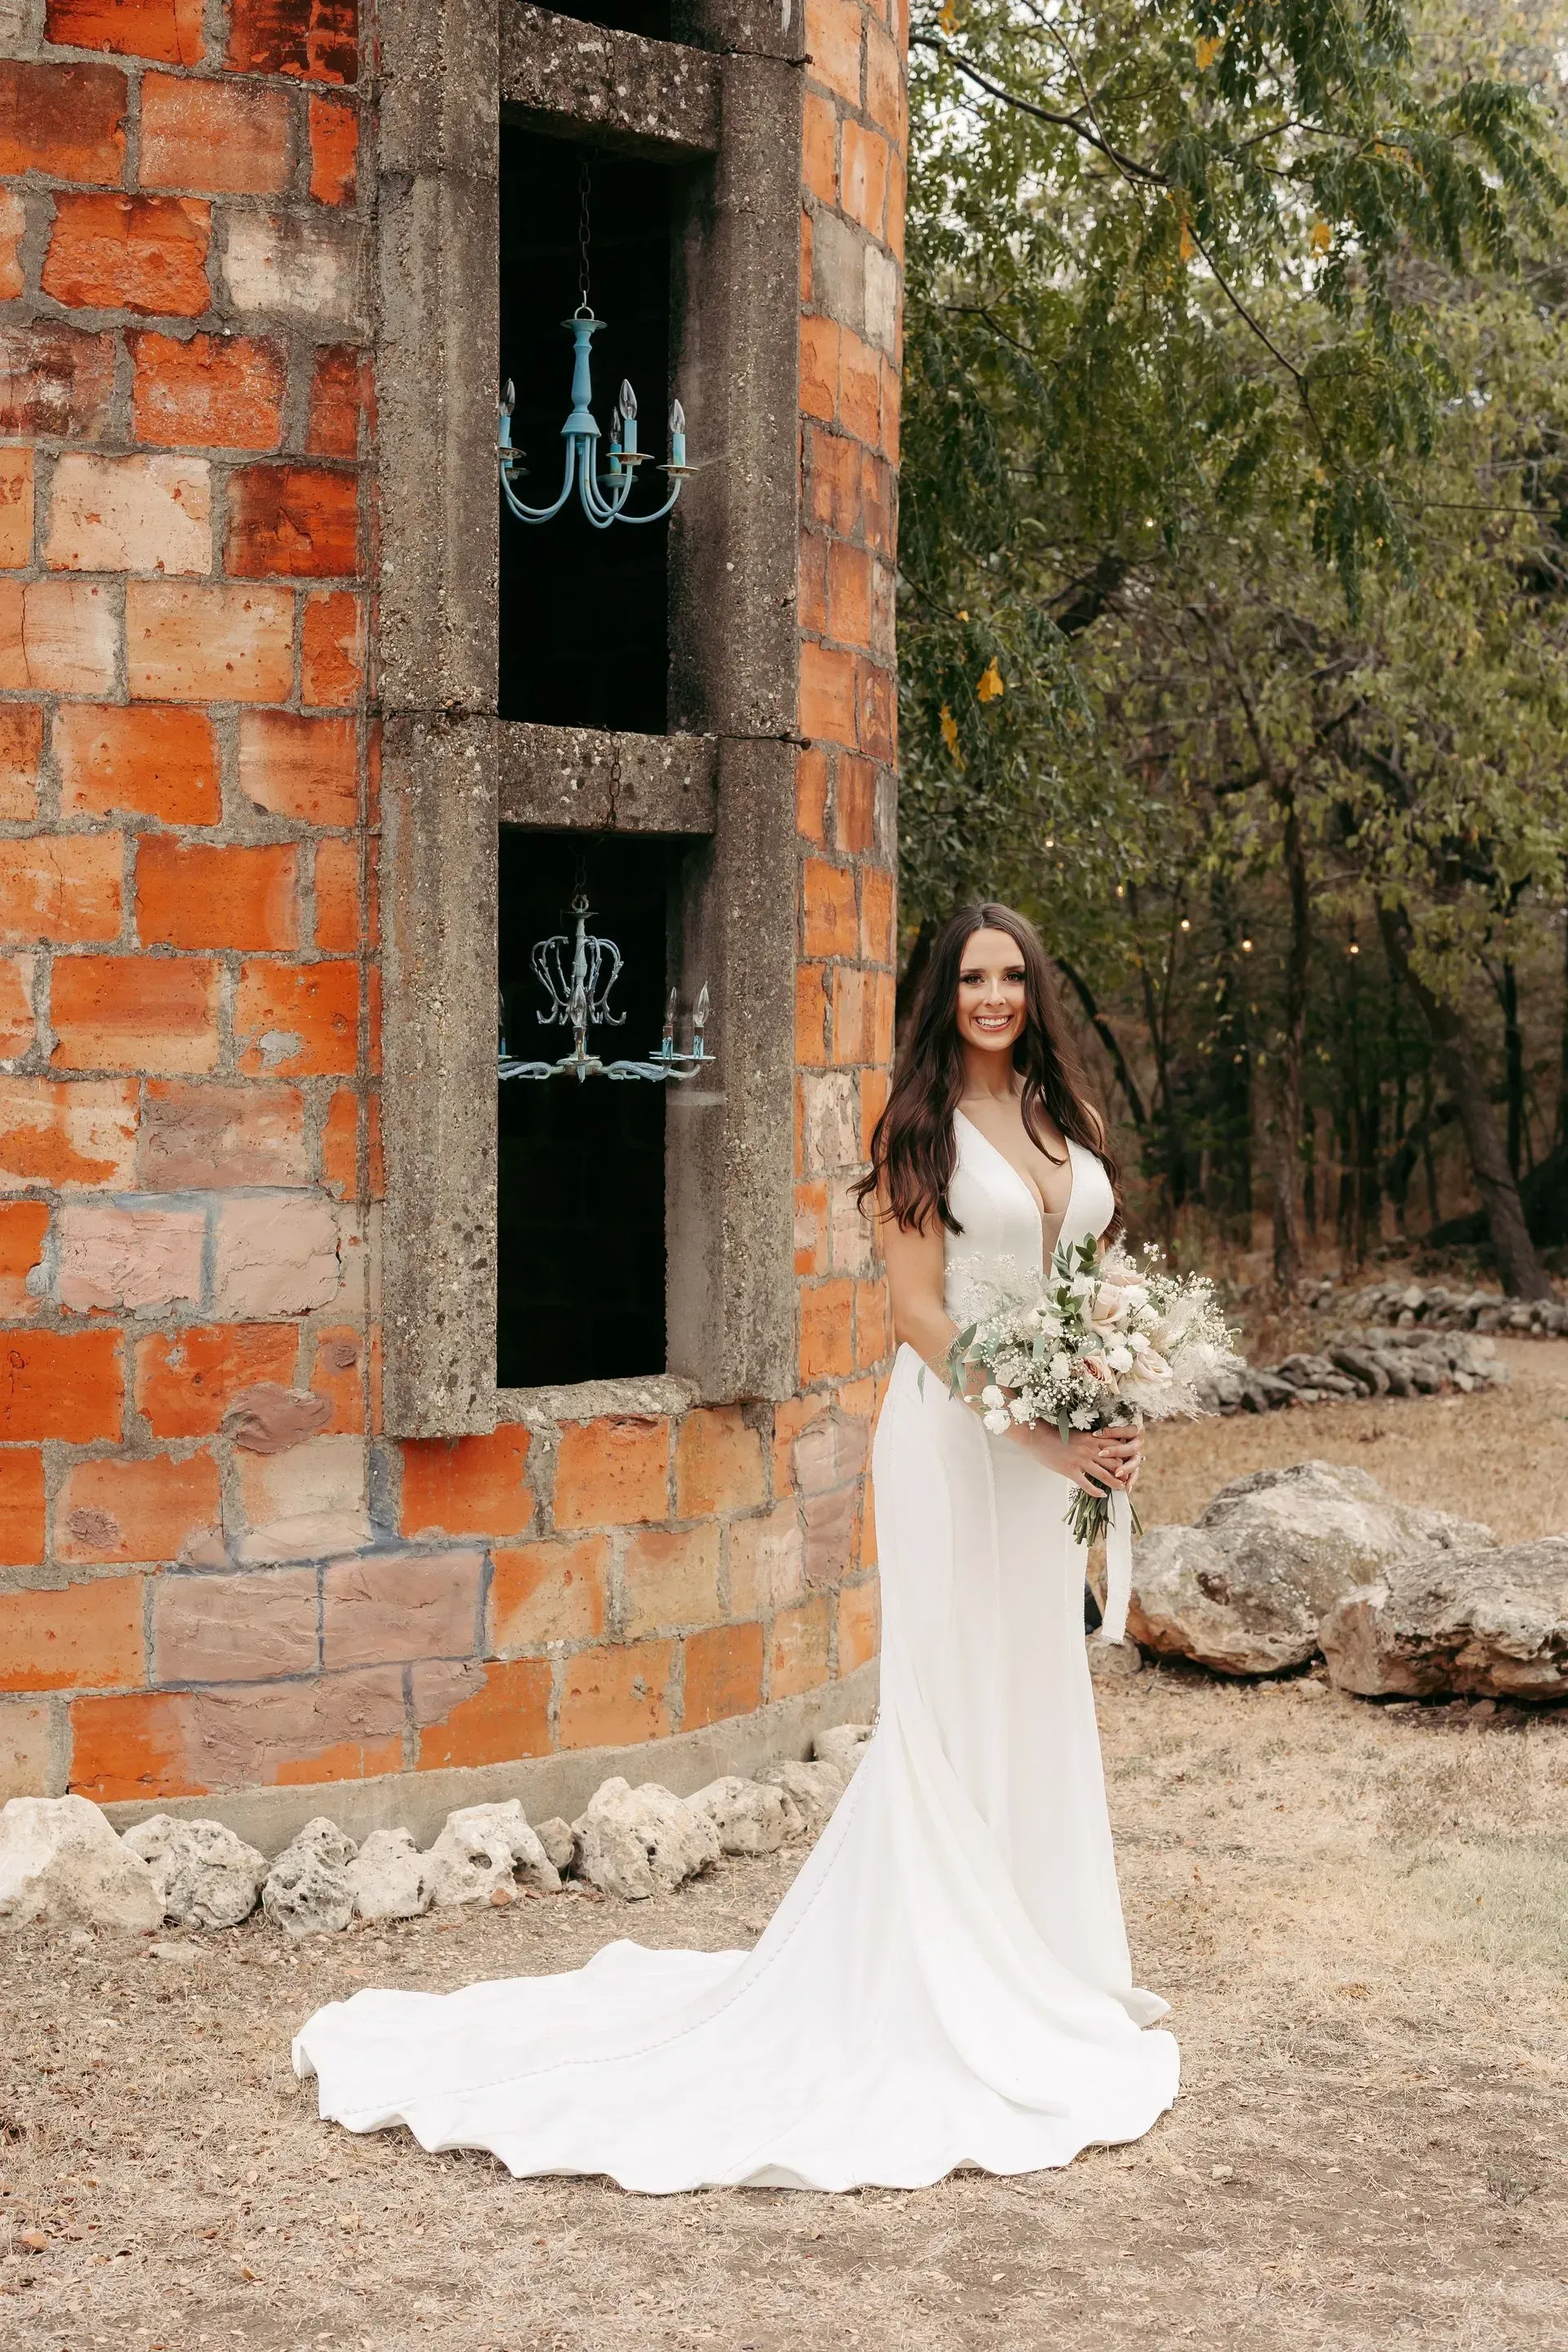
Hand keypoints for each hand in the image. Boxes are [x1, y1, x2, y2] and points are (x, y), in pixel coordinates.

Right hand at [1021, 1422, 1141, 1497]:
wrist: (1037, 1437)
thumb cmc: (1056, 1434)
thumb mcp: (1077, 1434)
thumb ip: (1090, 1441)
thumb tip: (1100, 1448)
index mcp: (1092, 1438)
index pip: (1116, 1447)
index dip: (1125, 1455)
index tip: (1130, 1462)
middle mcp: (1090, 1449)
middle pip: (1113, 1462)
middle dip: (1123, 1471)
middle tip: (1129, 1479)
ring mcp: (1080, 1461)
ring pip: (1104, 1474)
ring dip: (1114, 1483)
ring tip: (1121, 1488)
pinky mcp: (1070, 1470)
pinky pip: (1087, 1484)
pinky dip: (1096, 1491)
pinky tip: (1102, 1494)